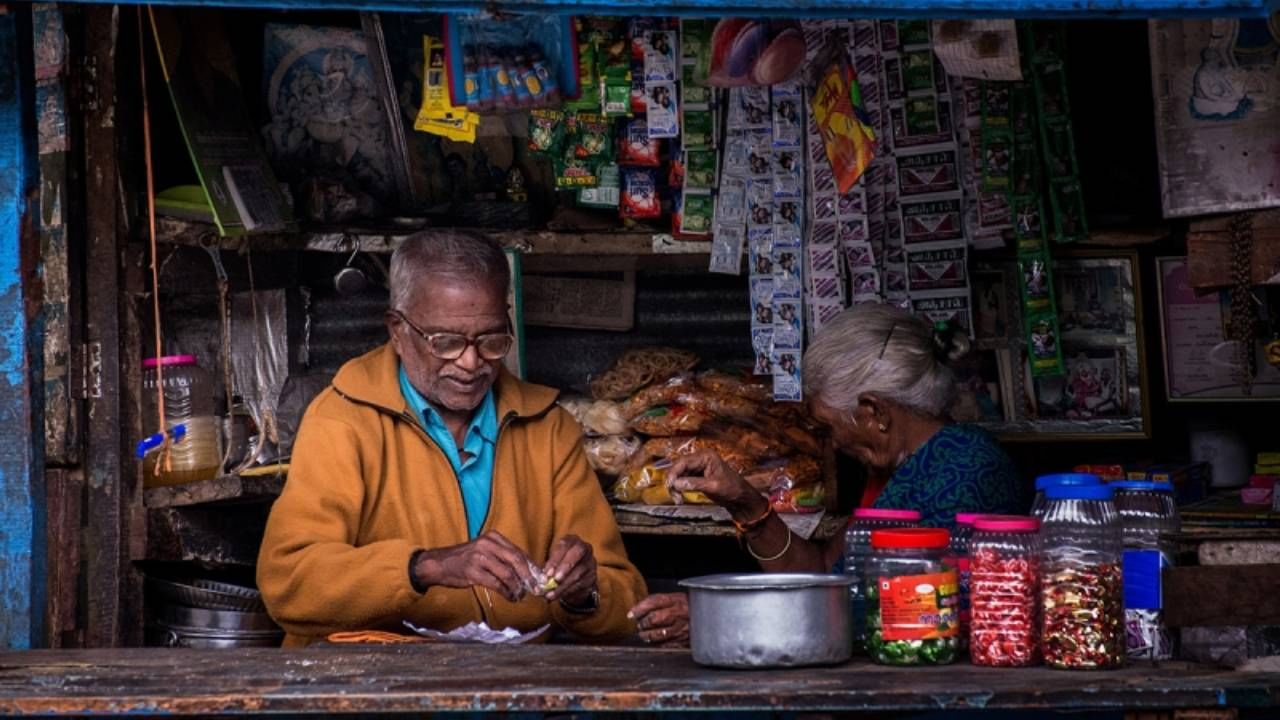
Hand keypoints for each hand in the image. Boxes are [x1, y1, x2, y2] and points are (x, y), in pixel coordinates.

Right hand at [413, 531, 536, 602]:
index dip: (531, 566)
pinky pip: (496, 584)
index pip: (518, 552)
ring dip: (517, 587)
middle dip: (528, 576)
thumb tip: (527, 571)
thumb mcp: (484, 550)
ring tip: (520, 595)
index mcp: (493, 537)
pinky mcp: (474, 572)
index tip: (539, 578)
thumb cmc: (465, 559)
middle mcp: (488, 544)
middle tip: (535, 588)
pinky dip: (506, 592)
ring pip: (507, 574)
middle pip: (516, 560)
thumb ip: (503, 557)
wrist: (439, 564)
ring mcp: (480, 557)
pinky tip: (510, 597)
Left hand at [542, 535, 596, 606]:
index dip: (556, 559)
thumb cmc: (560, 563)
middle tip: (554, 580)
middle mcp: (585, 548)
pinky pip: (580, 585)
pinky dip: (567, 591)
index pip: (565, 545)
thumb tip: (543, 578)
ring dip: (563, 585)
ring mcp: (591, 562)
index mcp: (572, 540)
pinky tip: (558, 595)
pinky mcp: (592, 577)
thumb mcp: (553, 560)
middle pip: (577, 554)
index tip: (548, 572)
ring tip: (550, 594)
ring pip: (578, 573)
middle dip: (565, 568)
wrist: (574, 575)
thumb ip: (549, 567)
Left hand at [628, 593, 688, 646]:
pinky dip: (657, 644)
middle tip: (639, 625)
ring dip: (647, 635)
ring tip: (644, 634)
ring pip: (657, 634)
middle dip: (642, 623)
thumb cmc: (691, 607)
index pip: (654, 601)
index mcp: (677, 600)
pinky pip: (665, 644)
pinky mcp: (684, 641)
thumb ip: (659, 601)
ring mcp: (682, 628)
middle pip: (654, 618)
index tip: (631, 614)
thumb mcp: (677, 598)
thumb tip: (637, 609)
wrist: (711, 618)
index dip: (639, 608)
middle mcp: (679, 613)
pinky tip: (655, 641)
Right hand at [667, 450, 767, 520]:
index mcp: (706, 456)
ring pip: (679, 474)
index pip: (683, 462)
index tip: (670, 485)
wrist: (739, 497)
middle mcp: (700, 459)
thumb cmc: (731, 489)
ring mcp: (698, 467)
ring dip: (675, 486)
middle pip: (679, 467)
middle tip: (674, 495)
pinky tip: (680, 497)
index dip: (674, 473)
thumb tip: (676, 484)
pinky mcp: (696, 475)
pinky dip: (679, 488)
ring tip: (678, 499)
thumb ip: (694, 484)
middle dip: (674, 481)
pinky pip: (683, 480)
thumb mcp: (713, 486)